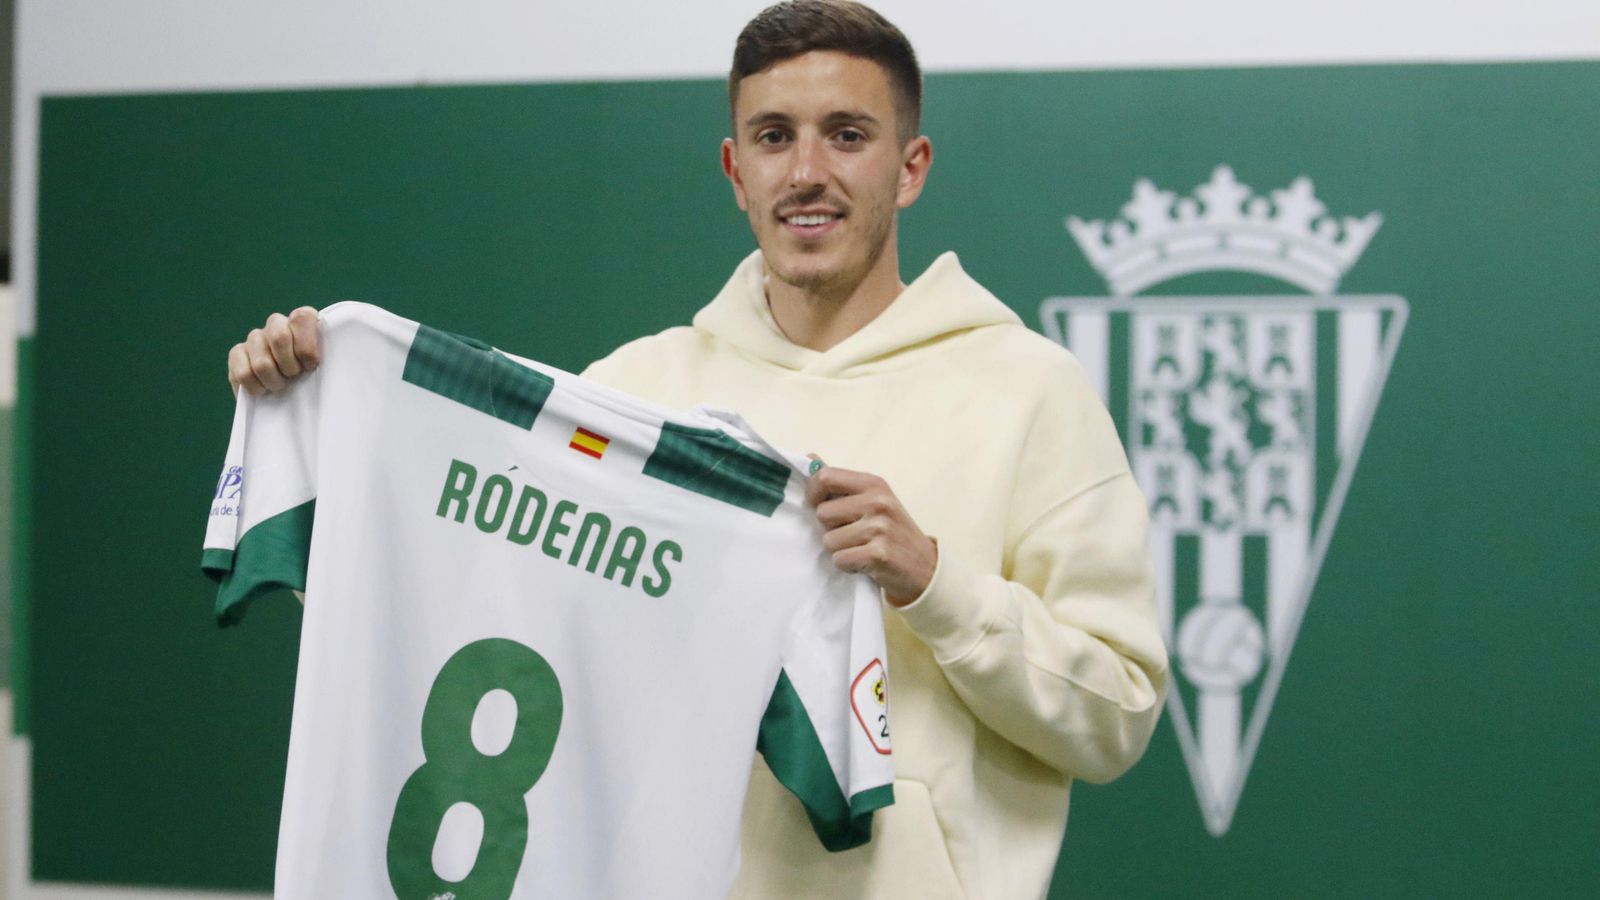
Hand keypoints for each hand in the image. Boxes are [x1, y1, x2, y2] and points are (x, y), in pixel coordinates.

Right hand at [227, 306, 321, 394]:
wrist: (289, 398)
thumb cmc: (312, 380)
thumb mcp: (326, 367)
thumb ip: (330, 357)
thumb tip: (326, 361)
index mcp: (302, 320)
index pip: (302, 317)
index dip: (306, 346)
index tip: (311, 366)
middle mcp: (277, 324)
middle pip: (279, 337)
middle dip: (290, 366)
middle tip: (294, 376)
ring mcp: (255, 337)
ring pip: (262, 362)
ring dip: (274, 381)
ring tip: (280, 385)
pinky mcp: (237, 353)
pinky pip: (244, 373)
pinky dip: (256, 387)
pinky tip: (263, 388)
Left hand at [805, 463, 937, 606]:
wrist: (925, 566)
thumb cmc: (892, 531)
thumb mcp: (873, 500)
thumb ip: (840, 483)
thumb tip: (810, 457)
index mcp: (873, 484)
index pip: (825, 477)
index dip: (813, 493)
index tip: (819, 506)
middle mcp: (877, 501)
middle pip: (822, 513)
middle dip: (830, 528)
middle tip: (852, 534)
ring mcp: (879, 527)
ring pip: (829, 540)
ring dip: (840, 550)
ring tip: (861, 549)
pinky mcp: (879, 554)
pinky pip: (840, 559)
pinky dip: (848, 566)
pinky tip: (864, 563)